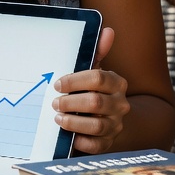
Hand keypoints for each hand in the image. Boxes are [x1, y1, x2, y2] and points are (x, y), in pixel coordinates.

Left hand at [52, 27, 129, 152]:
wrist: (107, 117)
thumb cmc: (92, 89)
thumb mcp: (94, 70)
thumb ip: (97, 52)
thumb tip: (108, 30)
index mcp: (116, 83)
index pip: (98, 78)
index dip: (74, 81)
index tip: (58, 84)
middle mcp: (120, 104)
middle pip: (95, 102)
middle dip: (71, 102)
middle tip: (54, 102)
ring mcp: (115, 124)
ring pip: (96, 125)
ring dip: (73, 121)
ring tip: (57, 118)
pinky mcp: (108, 143)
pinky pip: (95, 145)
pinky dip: (80, 141)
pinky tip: (68, 136)